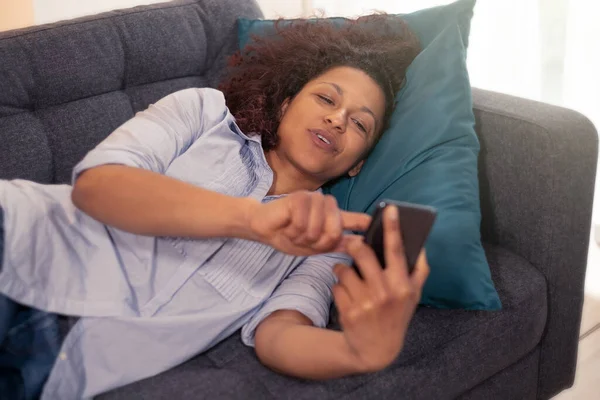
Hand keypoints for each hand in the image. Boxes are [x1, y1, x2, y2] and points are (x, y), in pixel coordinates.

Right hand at [247, 191, 370, 255]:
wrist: (263, 228)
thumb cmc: (288, 236)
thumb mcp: (313, 247)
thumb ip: (334, 243)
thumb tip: (357, 243)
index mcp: (331, 219)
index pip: (353, 219)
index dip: (365, 222)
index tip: (378, 223)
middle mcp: (325, 206)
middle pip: (334, 230)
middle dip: (316, 242)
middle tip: (302, 239)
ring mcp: (313, 199)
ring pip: (317, 228)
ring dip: (301, 236)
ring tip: (293, 231)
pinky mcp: (299, 197)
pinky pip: (303, 222)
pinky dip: (292, 229)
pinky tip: (286, 224)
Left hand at [332, 205, 429, 372]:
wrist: (375, 350)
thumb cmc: (395, 316)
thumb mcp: (413, 296)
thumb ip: (419, 271)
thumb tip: (421, 246)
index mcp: (402, 285)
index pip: (397, 250)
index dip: (393, 227)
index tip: (390, 208)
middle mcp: (385, 292)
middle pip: (362, 254)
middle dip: (354, 245)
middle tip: (353, 244)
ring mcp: (365, 303)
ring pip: (344, 269)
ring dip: (343, 270)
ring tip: (351, 278)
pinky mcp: (348, 311)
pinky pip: (336, 285)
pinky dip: (338, 287)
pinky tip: (347, 296)